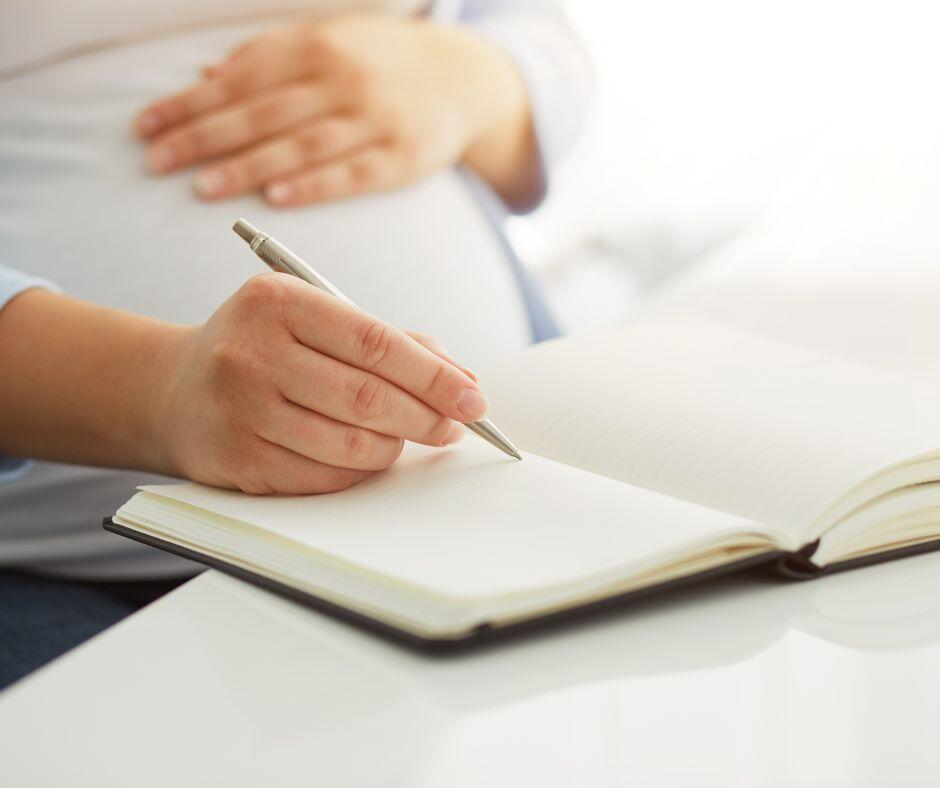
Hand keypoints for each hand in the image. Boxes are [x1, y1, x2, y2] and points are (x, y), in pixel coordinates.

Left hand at [134, 15, 536, 207]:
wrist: (467, 78)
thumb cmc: (384, 61)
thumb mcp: (329, 40)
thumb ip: (269, 57)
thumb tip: (208, 76)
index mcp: (317, 46)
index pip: (240, 78)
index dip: (191, 103)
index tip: (147, 127)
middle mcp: (343, 80)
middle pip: (262, 112)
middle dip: (204, 136)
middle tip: (158, 161)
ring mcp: (375, 120)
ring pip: (300, 145)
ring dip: (248, 166)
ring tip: (202, 186)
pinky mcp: (401, 159)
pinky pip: (351, 175)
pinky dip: (313, 186)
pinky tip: (277, 199)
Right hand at [152, 273, 486, 493]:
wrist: (172, 389)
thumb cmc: (262, 348)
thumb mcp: (313, 319)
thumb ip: (387, 340)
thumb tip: (461, 376)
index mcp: (279, 302)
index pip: (376, 342)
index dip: (434, 375)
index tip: (472, 396)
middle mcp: (252, 352)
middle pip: (367, 397)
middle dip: (426, 417)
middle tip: (455, 425)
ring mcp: (240, 409)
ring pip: (350, 444)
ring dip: (394, 448)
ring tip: (407, 438)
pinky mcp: (237, 460)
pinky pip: (322, 477)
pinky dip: (358, 472)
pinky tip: (366, 457)